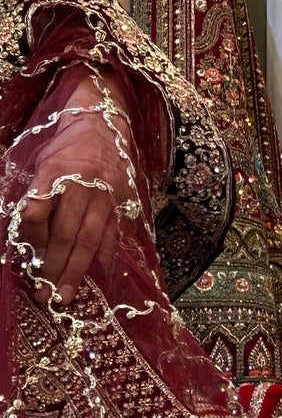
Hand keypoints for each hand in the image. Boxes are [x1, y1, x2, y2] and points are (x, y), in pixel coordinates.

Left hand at [11, 73, 136, 303]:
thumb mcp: (39, 163)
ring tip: (67, 294)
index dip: (30, 235)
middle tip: (44, 295)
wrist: (102, 122)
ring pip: (90, 238)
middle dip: (53, 267)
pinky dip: (106, 254)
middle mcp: (81, 184)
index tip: (26, 255)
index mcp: (54, 172)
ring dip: (78, 269)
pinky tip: (101, 275)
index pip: (37, 210)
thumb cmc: (63, 147)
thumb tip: (25, 235)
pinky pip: (113, 232)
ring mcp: (104, 194)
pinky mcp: (121, 200)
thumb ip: (33, 196)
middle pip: (64, 232)